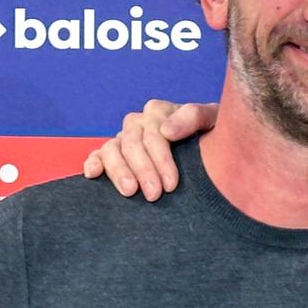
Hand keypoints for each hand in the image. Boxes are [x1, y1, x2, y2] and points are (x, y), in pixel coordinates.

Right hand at [82, 100, 217, 198]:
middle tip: (154, 195)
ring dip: (119, 170)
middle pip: (133, 143)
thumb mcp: (214, 119)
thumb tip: (166, 132)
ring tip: (129, 192)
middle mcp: (139, 122)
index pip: (155, 133)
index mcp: (160, 111)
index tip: (172, 185)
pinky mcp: (115, 151)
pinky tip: (92, 174)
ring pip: (113, 148)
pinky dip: (94, 162)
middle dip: (143, 170)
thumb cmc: (215, 132)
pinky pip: (99, 153)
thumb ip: (194, 117)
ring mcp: (125, 136)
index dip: (161, 159)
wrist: (213, 144)